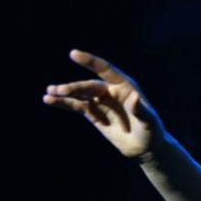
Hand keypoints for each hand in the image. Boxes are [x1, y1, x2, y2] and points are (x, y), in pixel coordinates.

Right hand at [43, 49, 164, 157]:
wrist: (144, 147)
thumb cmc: (151, 132)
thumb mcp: (149, 122)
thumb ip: (141, 110)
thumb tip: (134, 97)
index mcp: (125, 86)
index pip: (106, 70)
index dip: (90, 61)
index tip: (73, 54)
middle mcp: (111, 91)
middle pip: (89, 86)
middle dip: (74, 87)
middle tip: (59, 90)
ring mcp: (101, 102)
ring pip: (80, 94)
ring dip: (65, 93)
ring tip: (49, 93)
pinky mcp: (94, 114)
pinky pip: (76, 106)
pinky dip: (63, 104)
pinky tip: (49, 100)